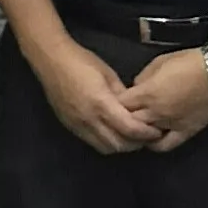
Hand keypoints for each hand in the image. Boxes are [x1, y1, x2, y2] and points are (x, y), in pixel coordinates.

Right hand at [29, 39, 159, 154]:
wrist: (51, 60)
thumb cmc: (82, 61)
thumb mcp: (108, 74)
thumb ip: (122, 95)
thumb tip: (134, 109)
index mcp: (101, 103)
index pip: (129, 128)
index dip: (145, 133)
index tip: (156, 130)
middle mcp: (89, 119)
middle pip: (118, 144)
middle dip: (136, 143)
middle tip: (146, 136)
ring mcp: (78, 125)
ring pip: (105, 148)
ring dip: (121, 146)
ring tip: (130, 137)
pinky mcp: (70, 127)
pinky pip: (92, 142)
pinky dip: (106, 142)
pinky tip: (112, 133)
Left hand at [121, 48, 207, 152]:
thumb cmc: (189, 61)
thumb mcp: (159, 62)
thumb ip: (143, 77)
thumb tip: (135, 88)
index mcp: (147, 93)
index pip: (120, 104)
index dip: (115, 103)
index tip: (117, 100)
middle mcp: (156, 112)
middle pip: (129, 122)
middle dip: (124, 118)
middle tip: (124, 114)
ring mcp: (171, 124)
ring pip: (144, 136)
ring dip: (137, 132)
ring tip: (136, 127)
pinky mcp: (186, 132)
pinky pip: (166, 145)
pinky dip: (155, 144)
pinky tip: (153, 138)